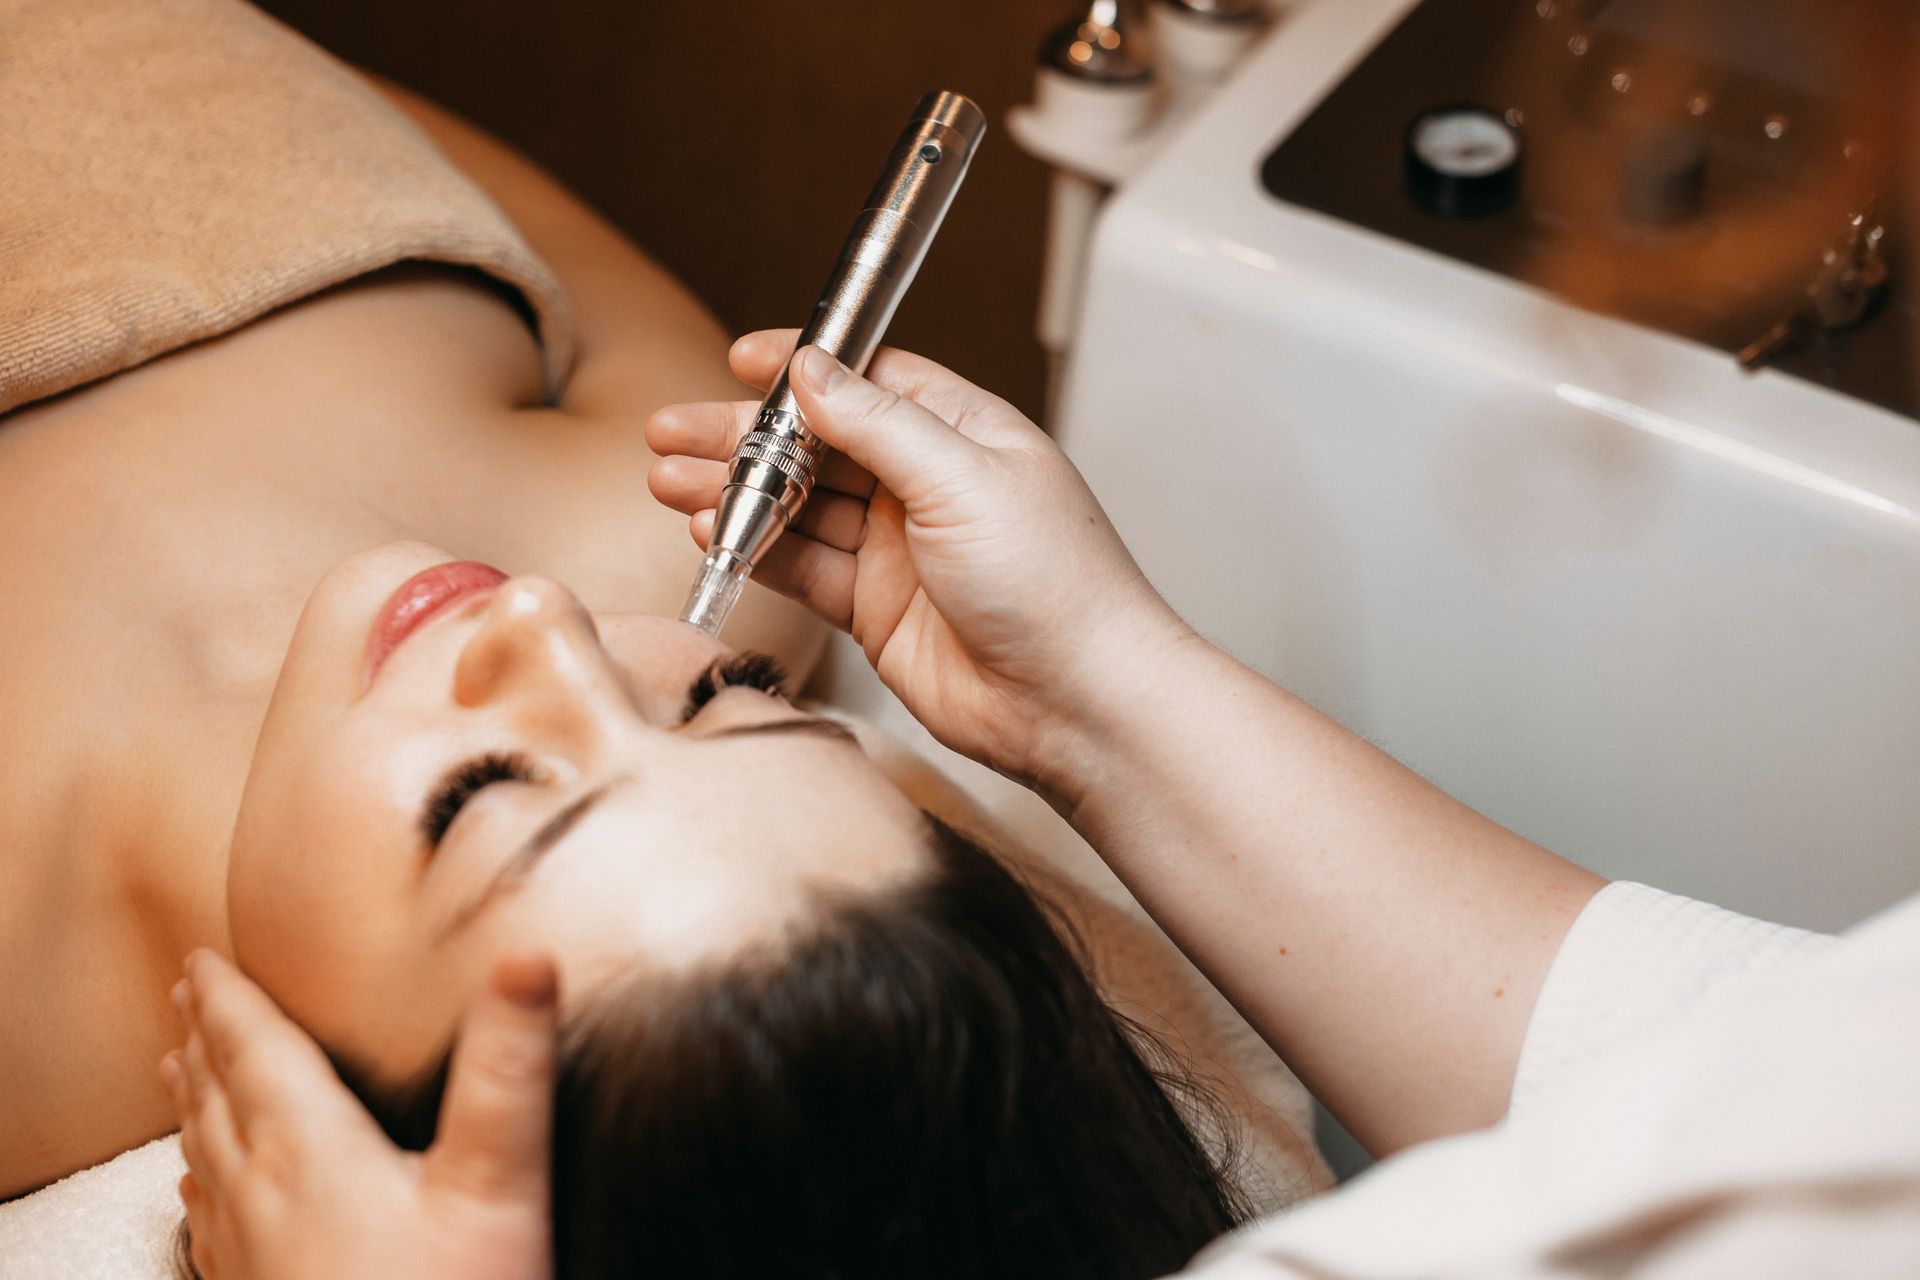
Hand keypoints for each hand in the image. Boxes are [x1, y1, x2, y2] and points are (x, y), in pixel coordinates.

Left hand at [161, 950, 557, 1279]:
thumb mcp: (496, 1186)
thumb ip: (507, 1072)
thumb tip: (526, 958)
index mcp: (310, 1152)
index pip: (256, 1053)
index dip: (230, 1000)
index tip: (203, 959)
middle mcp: (260, 1197)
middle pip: (216, 1100)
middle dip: (205, 1042)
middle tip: (188, 996)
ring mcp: (248, 1259)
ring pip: (203, 1160)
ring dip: (194, 1105)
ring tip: (184, 1072)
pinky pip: (208, 1222)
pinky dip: (201, 1180)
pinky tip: (208, 1192)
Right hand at [646, 330, 1188, 785]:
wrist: (1076, 702)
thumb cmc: (1054, 586)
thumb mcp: (963, 478)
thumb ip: (878, 424)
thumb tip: (811, 371)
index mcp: (963, 433)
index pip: (869, 378)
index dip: (802, 368)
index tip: (740, 359)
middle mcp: (928, 486)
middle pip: (817, 445)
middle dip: (742, 436)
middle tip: (670, 430)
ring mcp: (900, 550)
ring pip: (799, 508)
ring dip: (735, 493)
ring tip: (667, 482)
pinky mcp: (877, 611)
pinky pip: (802, 568)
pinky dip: (755, 550)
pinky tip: (710, 533)